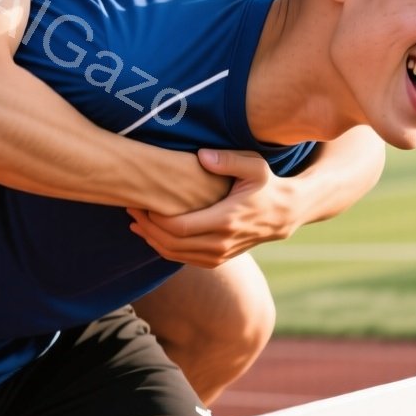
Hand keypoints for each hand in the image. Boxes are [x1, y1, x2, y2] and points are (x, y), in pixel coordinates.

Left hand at [126, 148, 299, 267]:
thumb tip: (201, 155)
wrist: (285, 214)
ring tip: (135, 219)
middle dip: (147, 226)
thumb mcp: (255, 165)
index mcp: (227, 220)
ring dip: (151, 239)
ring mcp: (219, 254)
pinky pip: (182, 259)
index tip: (140, 200)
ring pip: (174, 254)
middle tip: (130, 207)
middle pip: (171, 242)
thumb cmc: (267, 184)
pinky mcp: (217, 260)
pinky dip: (163, 248)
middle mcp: (221, 242)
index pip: (180, 226)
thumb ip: (228, 160)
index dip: (155, 217)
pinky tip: (151, 233)